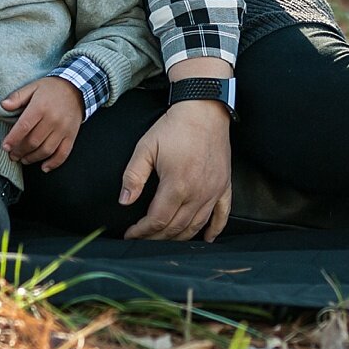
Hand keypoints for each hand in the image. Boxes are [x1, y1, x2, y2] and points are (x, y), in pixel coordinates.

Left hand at [0, 76, 84, 171]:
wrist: (78, 88)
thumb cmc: (52, 88)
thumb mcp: (34, 87)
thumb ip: (18, 96)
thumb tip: (3, 105)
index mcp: (40, 107)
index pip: (24, 127)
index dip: (13, 139)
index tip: (5, 147)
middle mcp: (52, 120)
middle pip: (33, 142)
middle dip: (20, 151)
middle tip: (13, 155)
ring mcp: (63, 129)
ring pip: (46, 150)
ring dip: (32, 158)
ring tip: (24, 159)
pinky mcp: (71, 135)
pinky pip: (63, 153)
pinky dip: (53, 163)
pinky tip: (44, 167)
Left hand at [120, 100, 232, 241]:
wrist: (204, 110)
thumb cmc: (174, 127)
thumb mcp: (145, 147)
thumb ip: (133, 176)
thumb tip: (124, 201)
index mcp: (177, 185)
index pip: (157, 220)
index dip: (141, 232)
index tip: (130, 234)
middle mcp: (198, 193)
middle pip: (176, 228)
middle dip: (156, 237)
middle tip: (143, 239)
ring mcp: (213, 191)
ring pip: (196, 226)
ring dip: (179, 237)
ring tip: (164, 239)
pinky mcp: (224, 186)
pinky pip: (222, 215)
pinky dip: (215, 230)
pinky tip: (206, 239)